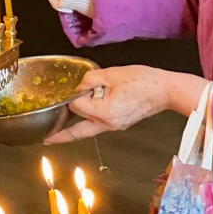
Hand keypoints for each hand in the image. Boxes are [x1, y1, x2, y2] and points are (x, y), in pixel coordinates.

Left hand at [45, 66, 209, 143]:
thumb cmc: (142, 81)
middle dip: (62, 132)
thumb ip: (90, 80)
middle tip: (47, 139)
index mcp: (104, 112)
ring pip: (87, 131)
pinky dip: (86, 124)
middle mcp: (108, 124)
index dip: (70, 96)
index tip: (67, 90)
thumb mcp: (111, 74)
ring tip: (57, 135)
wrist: (165, 90)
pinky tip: (79, 121)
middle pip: (79, 129)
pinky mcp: (119, 123)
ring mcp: (114, 126)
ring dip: (73, 131)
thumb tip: (78, 87)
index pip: (76, 107)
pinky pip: (97, 126)